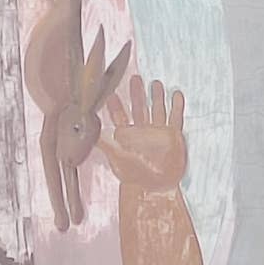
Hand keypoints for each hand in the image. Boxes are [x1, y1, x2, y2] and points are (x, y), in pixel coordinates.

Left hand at [98, 75, 186, 191]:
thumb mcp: (116, 157)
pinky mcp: (173, 135)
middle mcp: (142, 130)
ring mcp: (158, 131)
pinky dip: (176, 106)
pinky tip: (176, 94)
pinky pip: (175, 117)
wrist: (153, 186)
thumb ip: (104, 143)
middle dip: (137, 93)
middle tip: (134, 78)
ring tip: (156, 83)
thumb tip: (87, 133)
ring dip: (157, 96)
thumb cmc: (132, 174)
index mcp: (127, 135)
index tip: (110, 91)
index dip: (115, 104)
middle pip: (139, 107)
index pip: (119, 115)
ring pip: (157, 109)